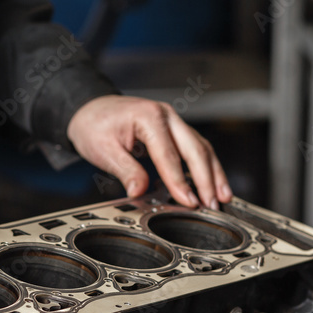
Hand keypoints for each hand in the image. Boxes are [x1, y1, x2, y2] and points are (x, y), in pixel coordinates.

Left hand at [66, 95, 232, 208]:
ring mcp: (173, 122)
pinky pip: (195, 149)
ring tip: (222, 197)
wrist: (90, 109)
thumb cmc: (94, 124)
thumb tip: (139, 191)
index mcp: (150, 117)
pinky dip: (206, 167)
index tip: (189, 202)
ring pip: (201, 148)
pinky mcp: (174, 131)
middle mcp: (167, 116)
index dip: (180, 182)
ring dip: (214, 174)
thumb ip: (125, 170)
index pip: (169, 155)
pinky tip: (213, 184)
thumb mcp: (103, 149)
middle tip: (213, 203)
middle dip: (207, 179)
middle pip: (195, 149)